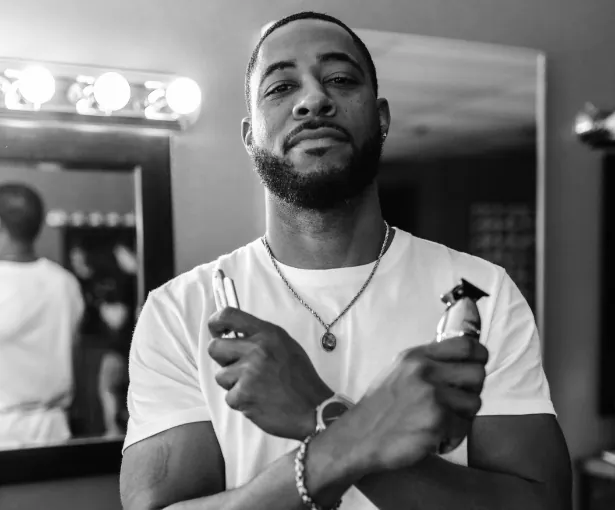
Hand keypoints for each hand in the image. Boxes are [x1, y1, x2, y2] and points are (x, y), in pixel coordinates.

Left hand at [207, 307, 333, 439]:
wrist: (314, 409)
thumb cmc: (300, 378)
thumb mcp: (285, 345)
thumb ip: (260, 337)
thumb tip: (232, 335)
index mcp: (267, 333)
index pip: (229, 315)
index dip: (216, 322)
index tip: (216, 330)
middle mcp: (257, 349)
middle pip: (215, 347)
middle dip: (223, 360)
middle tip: (238, 368)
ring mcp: (249, 372)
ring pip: (221, 376)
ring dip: (234, 384)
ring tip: (257, 388)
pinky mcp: (244, 395)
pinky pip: (229, 397)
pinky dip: (241, 402)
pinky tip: (259, 401)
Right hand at [342, 335, 487, 473]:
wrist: (360, 437)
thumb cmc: (380, 408)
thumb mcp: (398, 372)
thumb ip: (426, 363)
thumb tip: (461, 360)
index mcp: (416, 356)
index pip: (465, 345)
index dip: (479, 356)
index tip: (477, 365)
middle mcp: (424, 371)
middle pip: (477, 373)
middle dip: (472, 389)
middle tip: (458, 401)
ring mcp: (432, 396)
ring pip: (475, 402)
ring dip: (464, 415)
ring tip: (444, 420)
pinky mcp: (437, 421)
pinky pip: (465, 426)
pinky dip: (455, 435)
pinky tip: (438, 435)